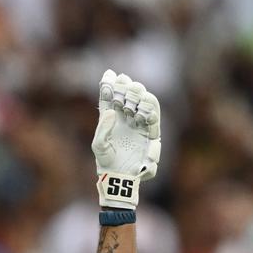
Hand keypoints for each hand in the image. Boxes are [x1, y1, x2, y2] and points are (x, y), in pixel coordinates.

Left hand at [92, 70, 160, 208]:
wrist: (120, 178)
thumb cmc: (107, 163)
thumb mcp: (99, 146)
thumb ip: (103, 128)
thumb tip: (112, 112)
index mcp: (109, 118)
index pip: (109, 96)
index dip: (110, 83)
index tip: (110, 74)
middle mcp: (125, 118)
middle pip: (128, 94)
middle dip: (126, 87)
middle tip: (123, 86)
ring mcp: (138, 123)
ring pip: (142, 102)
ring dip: (139, 96)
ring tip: (133, 97)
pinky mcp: (150, 133)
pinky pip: (153, 117)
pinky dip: (150, 110)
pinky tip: (143, 108)